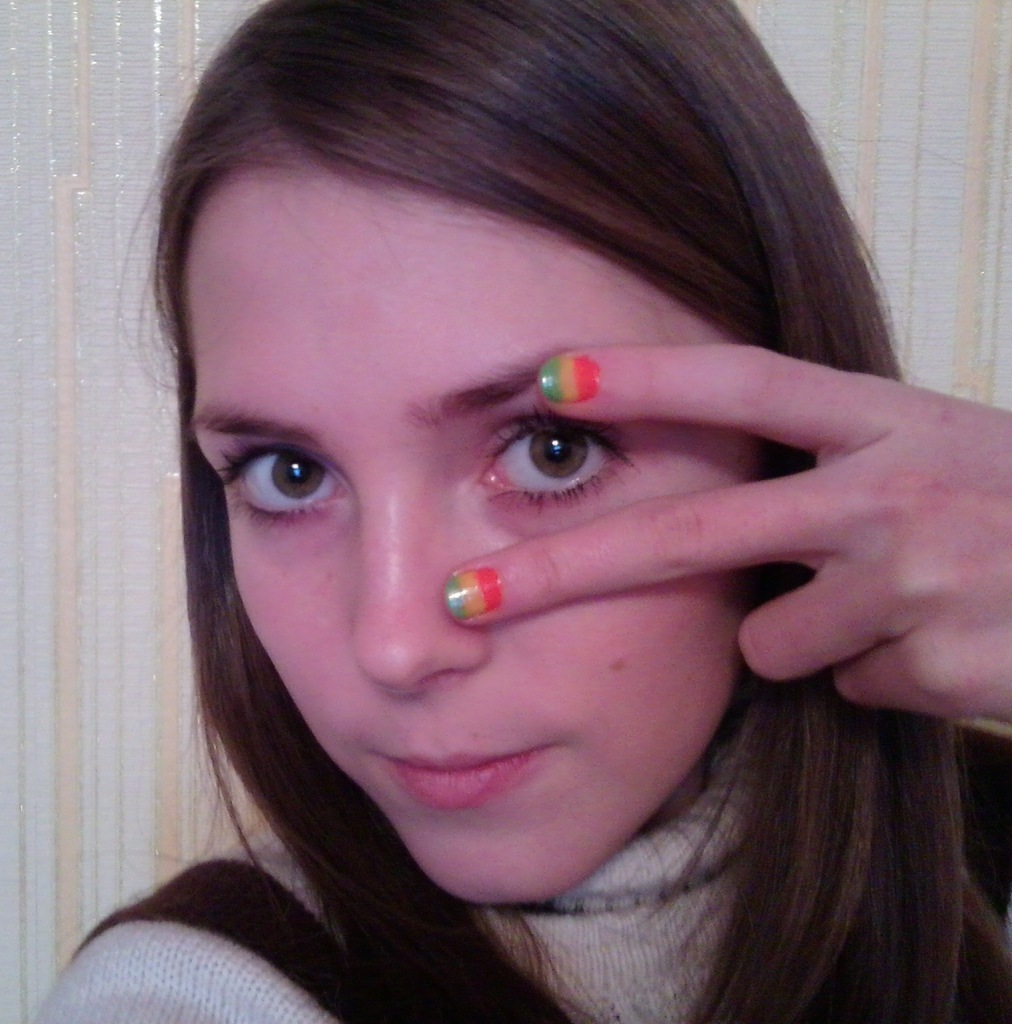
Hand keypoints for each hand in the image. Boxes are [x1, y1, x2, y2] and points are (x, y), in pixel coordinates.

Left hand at [449, 344, 1011, 723]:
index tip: (548, 374)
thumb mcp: (936, 449)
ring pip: (775, 644)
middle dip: (568, 571)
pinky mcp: (936, 665)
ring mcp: (913, 580)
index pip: (744, 385)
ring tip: (910, 604)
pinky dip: (878, 676)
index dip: (646, 377)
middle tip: (464, 599)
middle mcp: (888, 491)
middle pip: (696, 534)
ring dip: (816, 638)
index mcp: (886, 420)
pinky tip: (946, 646)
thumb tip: (729, 541)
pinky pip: (844, 686)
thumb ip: (829, 467)